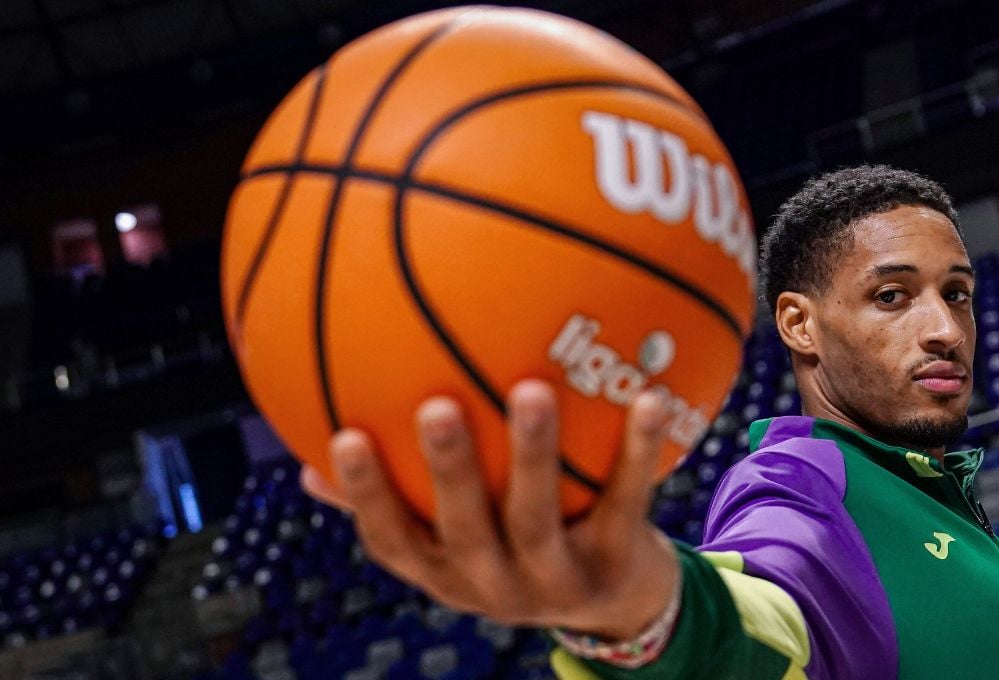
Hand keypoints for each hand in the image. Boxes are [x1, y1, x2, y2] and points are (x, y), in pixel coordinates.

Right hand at [300, 379, 680, 639]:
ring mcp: (557, 581)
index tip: (343, 437)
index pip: (394, 541)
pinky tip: (647, 397)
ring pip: (539, 521)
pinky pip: (628, 502)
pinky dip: (638, 451)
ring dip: (534, 455)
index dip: (366, 496)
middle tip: (435, 407)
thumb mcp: (459, 534)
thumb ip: (399, 497)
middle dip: (449, 472)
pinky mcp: (618, 565)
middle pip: (465, 531)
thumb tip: (308, 462)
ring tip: (532, 389)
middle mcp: (495, 585)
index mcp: (448, 573)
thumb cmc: (524, 545)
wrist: (622, 607)